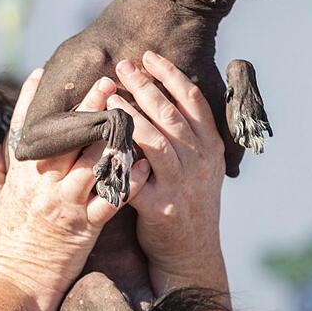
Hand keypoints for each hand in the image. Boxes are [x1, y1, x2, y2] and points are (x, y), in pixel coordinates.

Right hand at [0, 68, 150, 309]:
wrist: (19, 285)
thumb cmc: (5, 242)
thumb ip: (0, 168)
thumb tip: (6, 140)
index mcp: (20, 176)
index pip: (25, 130)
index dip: (31, 99)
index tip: (41, 73)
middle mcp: (43, 185)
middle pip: (68, 138)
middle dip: (87, 107)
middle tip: (105, 82)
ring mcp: (66, 204)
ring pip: (94, 161)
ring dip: (115, 136)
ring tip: (132, 113)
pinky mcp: (87, 226)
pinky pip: (113, 197)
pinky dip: (129, 179)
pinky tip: (143, 162)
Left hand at [107, 51, 226, 280]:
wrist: (190, 254)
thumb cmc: (186, 201)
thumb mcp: (198, 166)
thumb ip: (185, 135)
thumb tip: (159, 93)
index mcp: (210, 147)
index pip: (193, 101)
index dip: (171, 76)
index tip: (149, 56)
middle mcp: (200, 162)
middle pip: (172, 115)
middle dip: (146, 86)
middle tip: (123, 65)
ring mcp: (182, 185)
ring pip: (156, 141)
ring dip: (131, 116)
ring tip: (109, 98)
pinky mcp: (161, 208)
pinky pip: (136, 177)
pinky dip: (119, 158)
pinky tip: (100, 143)